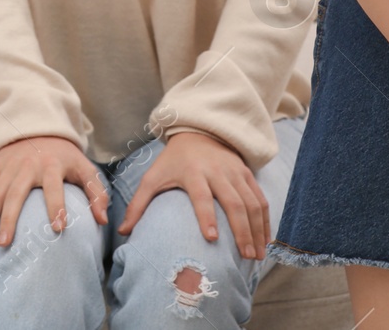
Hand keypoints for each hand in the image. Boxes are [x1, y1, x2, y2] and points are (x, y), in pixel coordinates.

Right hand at [0, 135, 108, 247]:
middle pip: (15, 193)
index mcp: (52, 165)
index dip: (57, 206)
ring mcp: (9, 166)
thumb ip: (97, 194)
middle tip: (5, 244)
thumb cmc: (65, 157)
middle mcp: (27, 164)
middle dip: (9, 219)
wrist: (39, 127)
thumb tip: (103, 222)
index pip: (54, 187)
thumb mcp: (85, 168)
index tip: (59, 229)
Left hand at [117, 131, 269, 260]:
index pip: (201, 196)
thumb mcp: (153, 177)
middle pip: (233, 202)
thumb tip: (122, 231)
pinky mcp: (247, 173)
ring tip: (257, 255)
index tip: (212, 239)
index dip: (207, 216)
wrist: (198, 132)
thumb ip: (138, 204)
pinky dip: (265, 220)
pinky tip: (266, 239)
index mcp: (193, 173)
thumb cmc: (172, 161)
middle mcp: (217, 172)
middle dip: (241, 231)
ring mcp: (235, 172)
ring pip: (252, 202)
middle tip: (246, 257)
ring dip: (257, 229)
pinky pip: (261, 198)